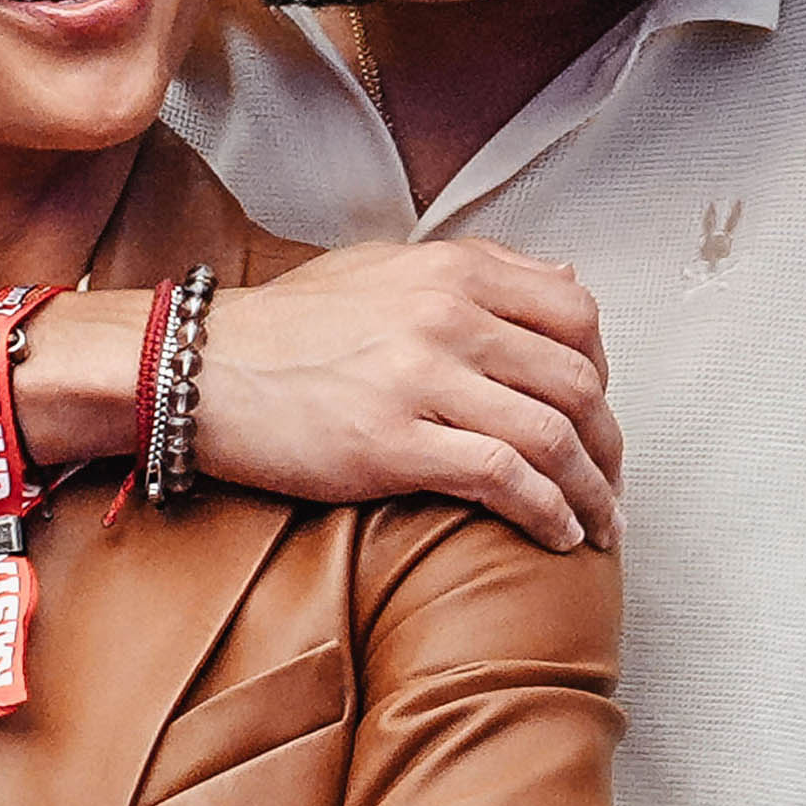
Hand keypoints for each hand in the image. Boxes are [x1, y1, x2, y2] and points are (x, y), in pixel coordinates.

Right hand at [199, 239, 620, 551]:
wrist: (195, 369)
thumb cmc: (284, 330)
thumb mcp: (386, 268)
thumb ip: (479, 270)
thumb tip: (566, 279)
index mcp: (453, 271)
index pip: (577, 315)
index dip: (604, 373)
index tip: (598, 415)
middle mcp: (448, 315)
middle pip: (577, 383)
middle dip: (609, 446)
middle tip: (610, 485)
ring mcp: (422, 378)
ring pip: (552, 436)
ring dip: (591, 492)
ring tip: (598, 526)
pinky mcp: (393, 442)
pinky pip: (502, 479)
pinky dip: (546, 513)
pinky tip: (557, 537)